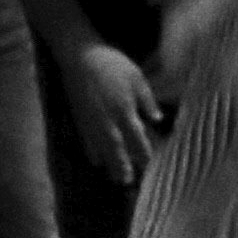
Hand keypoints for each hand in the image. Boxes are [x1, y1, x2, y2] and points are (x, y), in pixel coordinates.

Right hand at [63, 38, 161, 184]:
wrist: (80, 56)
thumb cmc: (113, 64)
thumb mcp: (137, 78)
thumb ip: (148, 101)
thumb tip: (158, 119)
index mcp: (124, 110)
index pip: (136, 139)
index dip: (143, 153)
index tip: (150, 165)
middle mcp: (107, 120)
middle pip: (117, 149)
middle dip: (124, 166)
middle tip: (129, 181)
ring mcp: (91, 121)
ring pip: (101, 148)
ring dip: (109, 164)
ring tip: (116, 179)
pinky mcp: (80, 117)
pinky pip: (86, 140)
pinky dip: (92, 152)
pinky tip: (96, 160)